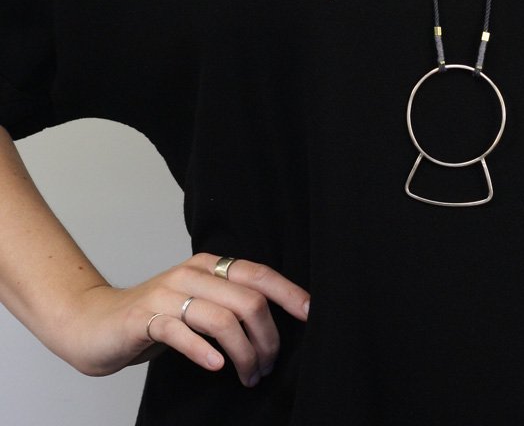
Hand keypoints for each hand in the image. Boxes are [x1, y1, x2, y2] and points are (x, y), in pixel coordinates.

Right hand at [65, 254, 309, 387]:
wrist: (95, 323)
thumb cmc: (154, 318)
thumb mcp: (197, 304)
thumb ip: (228, 303)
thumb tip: (274, 321)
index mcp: (208, 265)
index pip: (258, 273)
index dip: (288, 293)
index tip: (310, 314)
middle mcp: (192, 273)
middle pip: (247, 301)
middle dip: (267, 339)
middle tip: (267, 367)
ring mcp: (168, 294)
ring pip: (222, 319)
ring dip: (243, 353)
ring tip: (249, 375)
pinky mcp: (146, 318)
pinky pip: (181, 332)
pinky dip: (203, 351)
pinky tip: (216, 366)